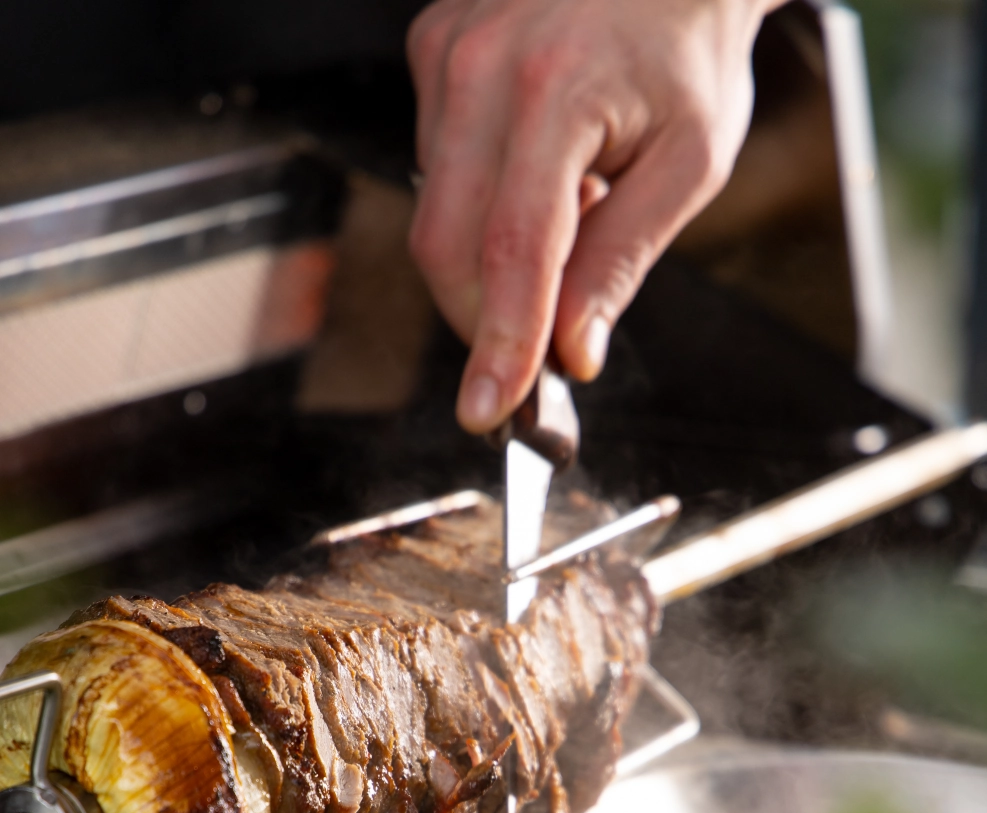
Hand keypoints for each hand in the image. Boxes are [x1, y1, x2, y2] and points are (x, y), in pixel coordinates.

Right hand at [407, 0, 780, 431]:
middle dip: (486, 321)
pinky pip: (436, 170)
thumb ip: (623, 260)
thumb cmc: (689, 47)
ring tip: (572, 212)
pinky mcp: (430, 51)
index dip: (499, 341)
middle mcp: (482, 65)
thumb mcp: (690, 161)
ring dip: (493, 258)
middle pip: (447, 247)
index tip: (489, 410)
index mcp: (558, 89)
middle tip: (535, 356)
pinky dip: (482, 207)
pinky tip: (540, 176)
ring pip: (436, 217)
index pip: (513, 249)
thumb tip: (571, 352)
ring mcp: (445, 53)